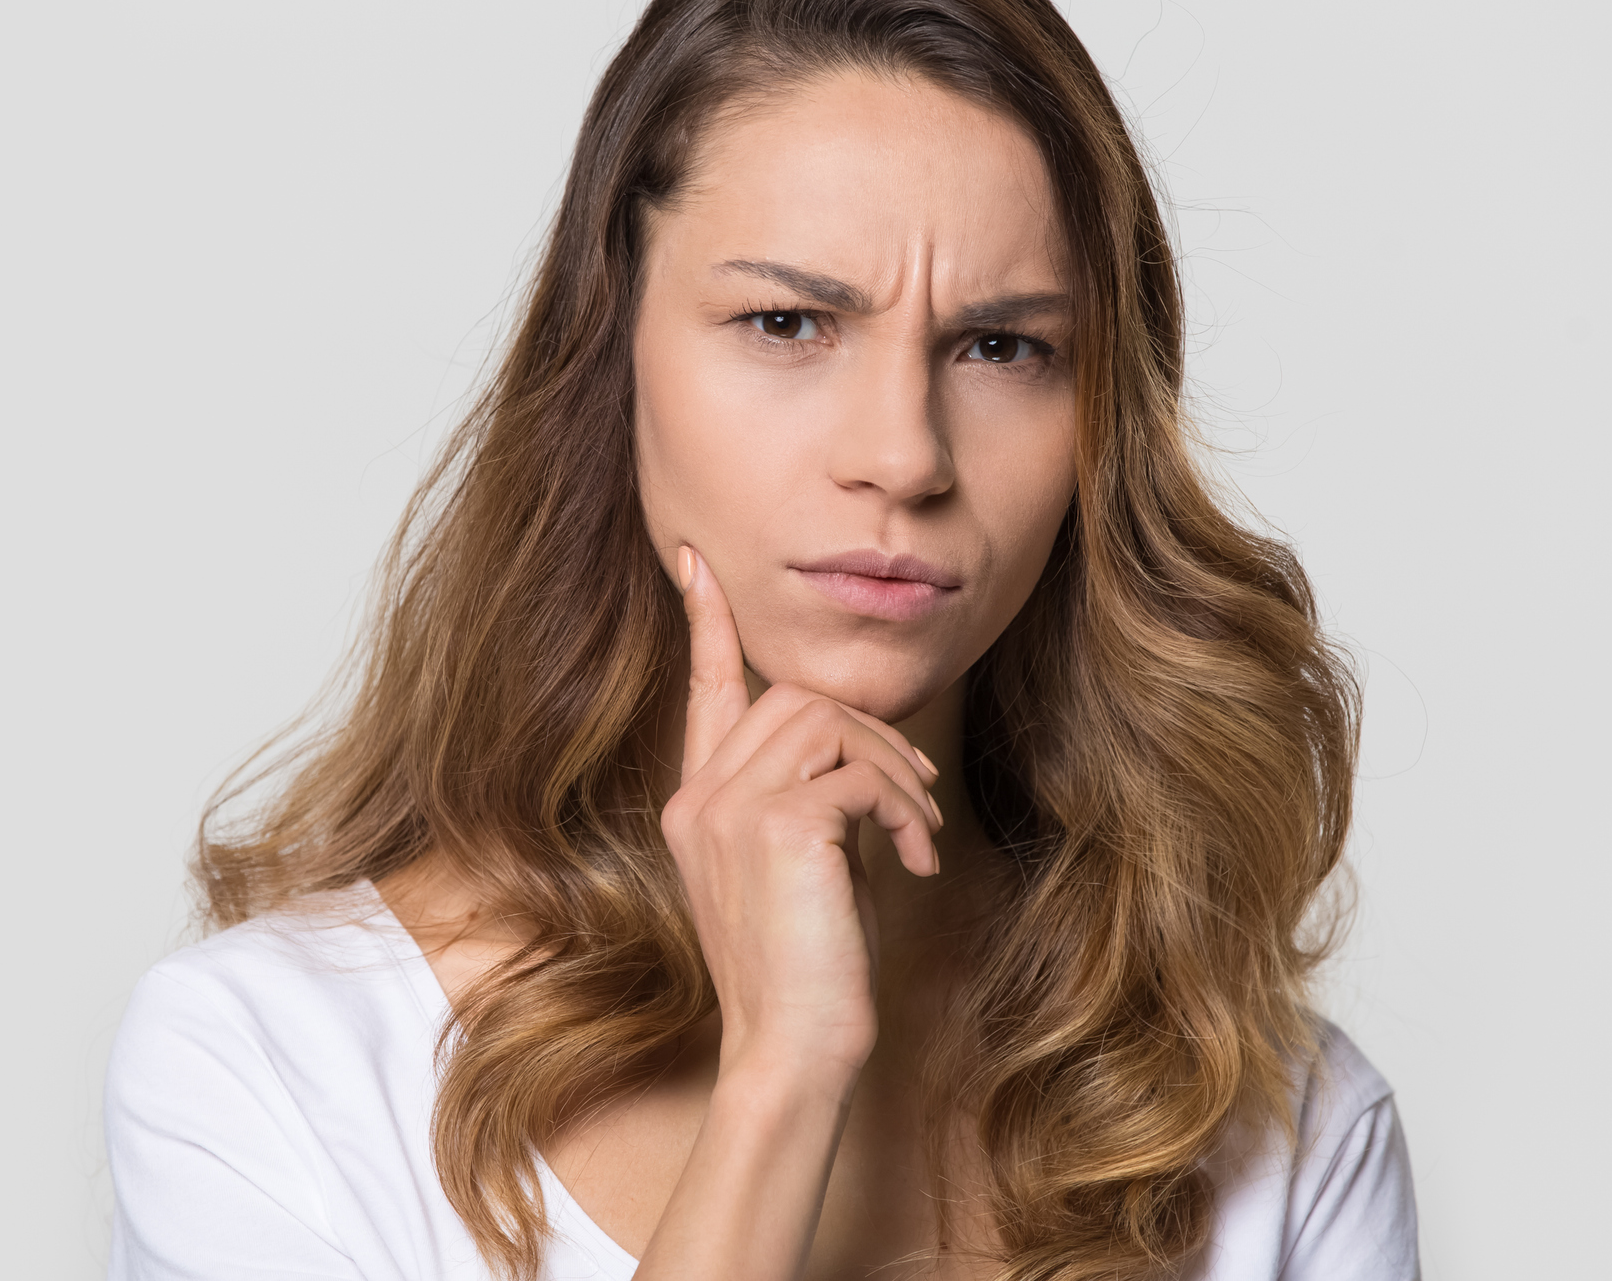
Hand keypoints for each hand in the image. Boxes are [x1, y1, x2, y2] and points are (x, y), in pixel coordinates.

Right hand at [660, 545, 942, 1078]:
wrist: (793, 1052)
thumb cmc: (810, 969)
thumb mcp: (803, 868)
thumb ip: (808, 800)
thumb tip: (860, 757)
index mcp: (697, 803)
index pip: (703, 689)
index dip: (705, 620)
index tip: (694, 559)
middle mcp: (700, 796)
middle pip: (795, 697)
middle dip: (872, 734)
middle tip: (915, 800)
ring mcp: (730, 808)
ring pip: (827, 721)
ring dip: (893, 770)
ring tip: (917, 834)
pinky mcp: (778, 826)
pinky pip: (858, 772)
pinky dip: (901, 809)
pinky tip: (912, 861)